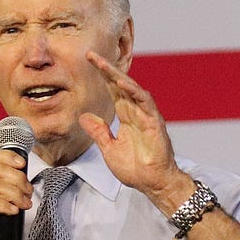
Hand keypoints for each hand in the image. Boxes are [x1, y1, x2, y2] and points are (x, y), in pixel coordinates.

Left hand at [78, 51, 192, 214]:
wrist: (152, 183)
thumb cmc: (135, 169)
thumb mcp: (109, 149)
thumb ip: (99, 132)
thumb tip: (84, 117)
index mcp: (126, 116)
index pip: (112, 91)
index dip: (101, 76)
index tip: (88, 61)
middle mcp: (136, 112)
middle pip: (120, 85)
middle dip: (107, 69)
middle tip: (91, 55)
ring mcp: (146, 116)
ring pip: (133, 90)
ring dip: (119, 77)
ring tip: (104, 65)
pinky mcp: (155, 123)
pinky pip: (146, 104)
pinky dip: (135, 93)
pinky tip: (124, 84)